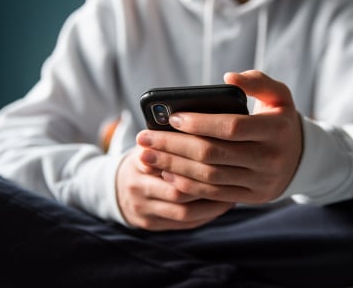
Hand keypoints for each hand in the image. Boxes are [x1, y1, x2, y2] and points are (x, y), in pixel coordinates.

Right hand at [116, 143, 234, 230]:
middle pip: (177, 191)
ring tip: (234, 193)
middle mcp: (137, 187)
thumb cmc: (146, 159)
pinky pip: (185, 224)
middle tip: (234, 178)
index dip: (195, 162)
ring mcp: (143, 209)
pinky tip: (223, 204)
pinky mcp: (152, 224)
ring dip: (212, 204)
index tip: (220, 156)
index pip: (168, 163)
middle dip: (207, 186)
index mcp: (138, 162)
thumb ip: (169, 139)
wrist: (118, 188)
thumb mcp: (151, 144)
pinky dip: (207, 215)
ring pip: (184, 212)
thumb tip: (205, 127)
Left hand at [137, 70, 302, 204]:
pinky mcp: (252, 196)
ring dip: (174, 166)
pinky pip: (214, 194)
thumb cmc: (280, 121)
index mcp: (276, 130)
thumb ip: (258, 81)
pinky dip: (188, 184)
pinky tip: (167, 173)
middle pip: (213, 154)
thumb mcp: (279, 96)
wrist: (300, 158)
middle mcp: (270, 159)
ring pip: (210, 176)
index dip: (199, 123)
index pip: (231, 127)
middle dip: (174, 146)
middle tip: (144, 138)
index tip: (172, 118)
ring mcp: (260, 181)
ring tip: (148, 155)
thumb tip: (228, 77)